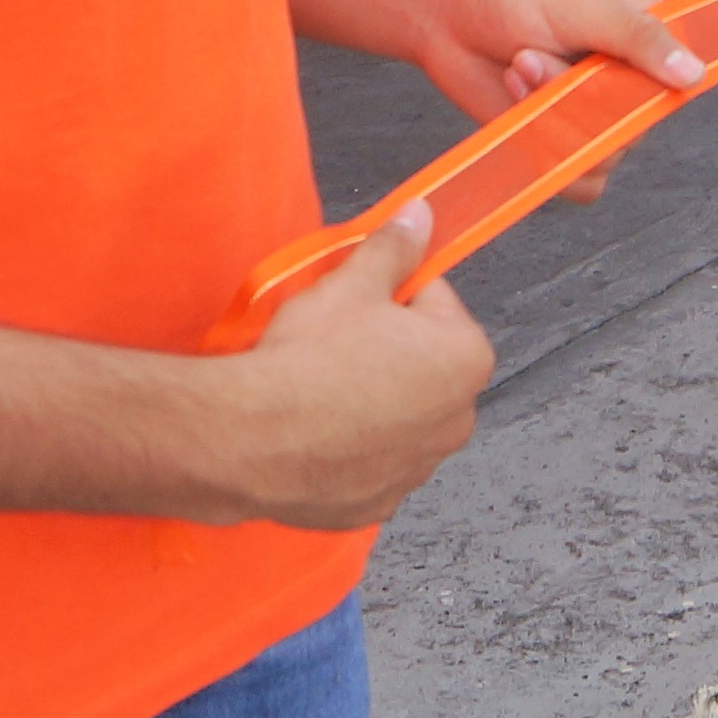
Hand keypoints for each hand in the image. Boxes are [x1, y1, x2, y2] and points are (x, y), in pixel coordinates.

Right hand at [215, 205, 493, 529]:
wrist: (252, 438)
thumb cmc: (309, 359)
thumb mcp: (352, 284)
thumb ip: (394, 247)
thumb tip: (420, 216)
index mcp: (465, 358)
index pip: (435, 302)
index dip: (390, 294)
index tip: (358, 301)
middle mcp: (456, 419)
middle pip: (420, 362)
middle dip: (386, 349)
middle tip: (333, 342)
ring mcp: (417, 468)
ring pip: (395, 414)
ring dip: (369, 399)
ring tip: (318, 388)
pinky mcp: (377, 502)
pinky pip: (368, 462)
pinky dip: (348, 448)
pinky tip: (313, 432)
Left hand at [398, 0, 696, 197]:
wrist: (445, 16)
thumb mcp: (583, 5)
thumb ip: (640, 39)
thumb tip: (692, 73)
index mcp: (647, 37)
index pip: (681, 80)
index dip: (649, 85)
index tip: (607, 71)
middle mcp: (626, 82)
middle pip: (637, 126)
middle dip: (579, 99)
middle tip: (537, 56)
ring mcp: (593, 116)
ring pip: (603, 155)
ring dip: (553, 120)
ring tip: (522, 69)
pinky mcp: (560, 146)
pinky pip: (579, 181)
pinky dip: (546, 152)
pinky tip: (521, 107)